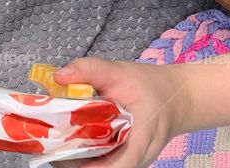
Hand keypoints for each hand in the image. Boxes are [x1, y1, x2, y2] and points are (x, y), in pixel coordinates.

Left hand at [55, 57, 188, 167]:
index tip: (58, 153)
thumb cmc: (154, 86)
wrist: (179, 98)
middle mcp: (137, 160)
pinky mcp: (124, 164)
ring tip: (58, 140)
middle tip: (50, 142)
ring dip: (75, 161)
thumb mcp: (123, 72)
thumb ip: (91, 70)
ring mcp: (131, 165)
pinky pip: (100, 167)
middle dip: (70, 162)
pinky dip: (83, 158)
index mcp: (142, 139)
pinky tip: (73, 141)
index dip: (83, 166)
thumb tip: (59, 75)